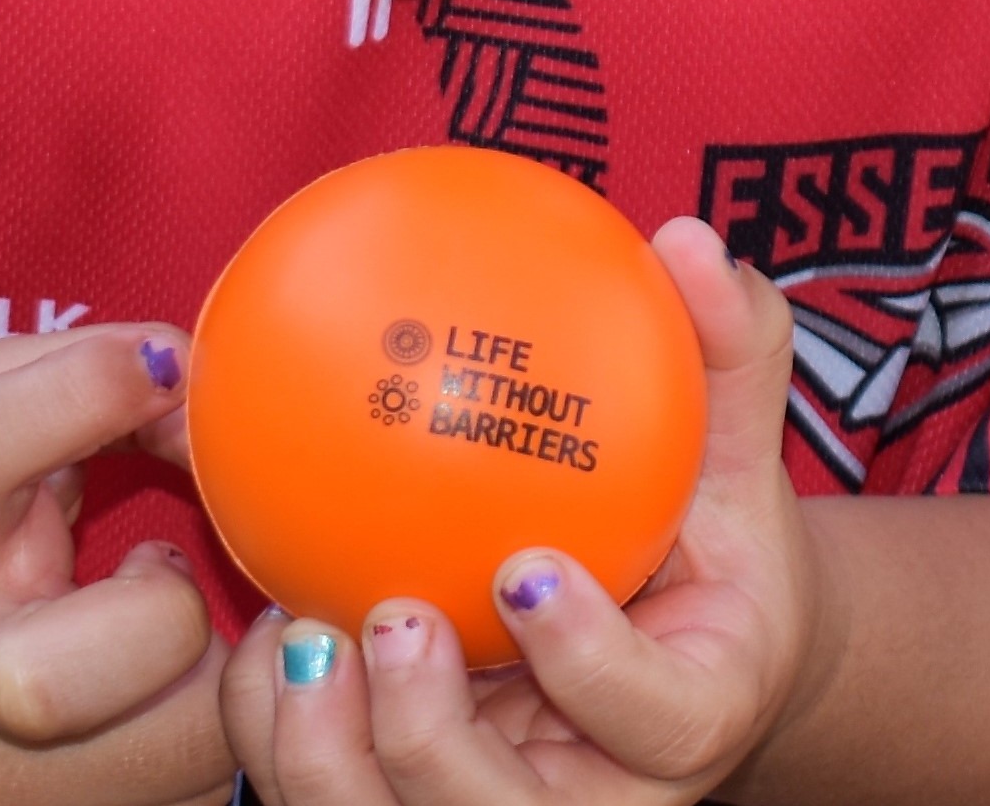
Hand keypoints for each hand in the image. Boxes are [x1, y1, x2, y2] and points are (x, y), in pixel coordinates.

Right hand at [0, 320, 234, 805]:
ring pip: (166, 765)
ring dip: (211, 693)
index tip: (161, 370)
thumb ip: (84, 373)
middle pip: (52, 683)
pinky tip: (162, 709)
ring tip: (168, 648)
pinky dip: (203, 754)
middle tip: (165, 582)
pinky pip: (183, 805)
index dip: (77, 392)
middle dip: (166, 621)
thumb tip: (211, 395)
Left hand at [221, 221, 822, 805]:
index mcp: (696, 718)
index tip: (526, 572)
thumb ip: (728, 349)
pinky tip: (252, 644)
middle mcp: (599, 805)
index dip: (591, 665)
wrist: (688, 647)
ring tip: (293, 641)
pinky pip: (332, 804)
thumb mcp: (737, 445)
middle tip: (394, 614)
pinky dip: (277, 739)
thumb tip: (687, 241)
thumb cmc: (711, 534)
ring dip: (330, 757)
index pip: (659, 718)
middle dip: (433, 741)